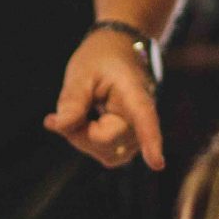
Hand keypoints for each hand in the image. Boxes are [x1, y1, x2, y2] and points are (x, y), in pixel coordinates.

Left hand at [44, 30, 164, 170]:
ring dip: (83, 138)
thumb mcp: (81, 72)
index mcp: (134, 94)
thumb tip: (60, 126)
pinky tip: (79, 124)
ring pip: (105, 154)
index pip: (144, 118)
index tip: (157, 164)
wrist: (118, 54)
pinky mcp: (129, 144)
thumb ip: (71, 99)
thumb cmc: (100, 60)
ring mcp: (138, 136)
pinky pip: (105, 155)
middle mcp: (142, 119)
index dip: (150, 141)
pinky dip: (88, 142)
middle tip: (68, 107)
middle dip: (79, 131)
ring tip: (79, 111)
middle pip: (105, 142)